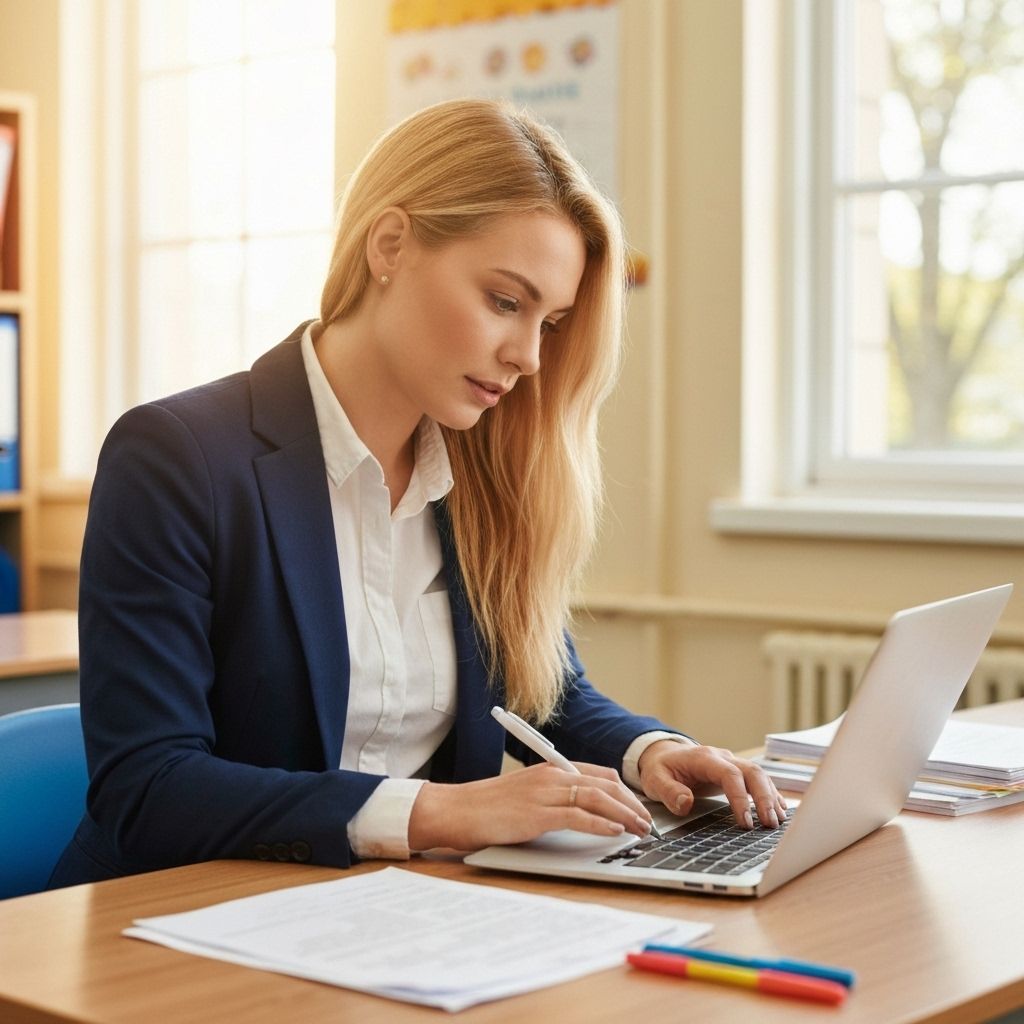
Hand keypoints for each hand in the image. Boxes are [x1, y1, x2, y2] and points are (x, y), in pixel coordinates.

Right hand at [408, 762, 655, 851]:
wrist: (456, 810)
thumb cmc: (488, 807)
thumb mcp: (526, 795)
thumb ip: (552, 797)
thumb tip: (582, 811)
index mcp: (550, 769)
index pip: (599, 773)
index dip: (624, 791)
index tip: (638, 808)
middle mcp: (551, 776)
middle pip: (604, 783)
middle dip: (631, 803)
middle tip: (647, 821)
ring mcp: (544, 793)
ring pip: (596, 797)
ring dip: (624, 814)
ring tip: (639, 829)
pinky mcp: (537, 814)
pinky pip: (577, 815)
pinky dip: (601, 823)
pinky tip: (614, 831)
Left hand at [637, 740, 787, 828]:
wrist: (664, 755)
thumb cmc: (660, 768)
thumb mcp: (654, 780)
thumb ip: (669, 792)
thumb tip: (685, 804)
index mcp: (703, 758)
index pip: (729, 774)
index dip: (740, 797)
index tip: (745, 822)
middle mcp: (722, 758)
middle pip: (752, 772)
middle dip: (764, 797)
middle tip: (770, 823)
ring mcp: (731, 763)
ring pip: (759, 775)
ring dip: (771, 797)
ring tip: (778, 822)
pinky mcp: (736, 772)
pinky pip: (758, 780)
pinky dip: (770, 794)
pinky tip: (780, 811)